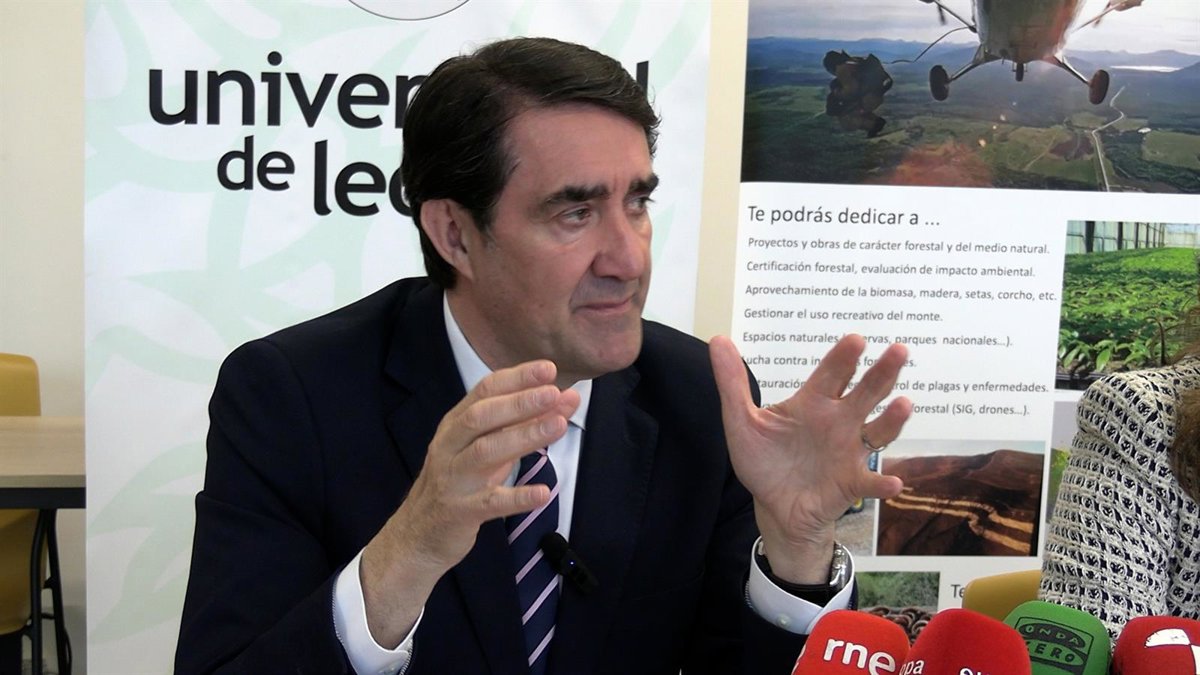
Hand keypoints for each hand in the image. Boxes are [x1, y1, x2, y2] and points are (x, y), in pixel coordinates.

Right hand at [360, 360, 579, 645]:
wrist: (417, 537)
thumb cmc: (459, 485)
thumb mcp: (487, 451)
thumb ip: (521, 426)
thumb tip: (564, 400)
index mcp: (456, 425)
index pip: (484, 391)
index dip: (516, 378)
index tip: (548, 368)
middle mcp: (450, 446)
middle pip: (482, 417)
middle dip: (519, 402)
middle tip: (554, 392)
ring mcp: (452, 479)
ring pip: (485, 452)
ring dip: (523, 436)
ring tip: (558, 425)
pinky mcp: (458, 512)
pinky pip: (488, 503)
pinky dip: (516, 497)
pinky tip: (542, 493)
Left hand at [709, 334, 909, 582]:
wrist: (773, 506)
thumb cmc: (764, 460)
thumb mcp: (742, 421)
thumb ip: (732, 383)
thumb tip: (718, 340)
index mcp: (813, 403)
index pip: (831, 374)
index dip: (843, 357)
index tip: (856, 340)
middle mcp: (838, 422)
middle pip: (865, 393)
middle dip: (883, 373)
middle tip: (899, 351)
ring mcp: (849, 451)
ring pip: (878, 431)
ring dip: (892, 420)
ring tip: (904, 405)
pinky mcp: (852, 483)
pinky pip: (870, 481)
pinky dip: (882, 482)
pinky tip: (893, 482)